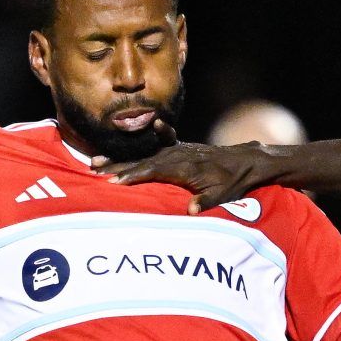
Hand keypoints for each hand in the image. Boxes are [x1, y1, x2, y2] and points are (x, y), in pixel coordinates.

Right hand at [98, 141, 275, 211]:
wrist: (247, 161)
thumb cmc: (235, 182)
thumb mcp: (223, 196)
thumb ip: (206, 202)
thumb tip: (190, 210)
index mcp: (184, 168)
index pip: (152, 171)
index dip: (132, 176)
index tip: (114, 181)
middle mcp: (178, 156)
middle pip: (141, 161)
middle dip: (116, 165)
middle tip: (93, 168)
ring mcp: (178, 151)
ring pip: (144, 154)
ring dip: (121, 158)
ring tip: (97, 160)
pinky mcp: (180, 149)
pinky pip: (158, 145)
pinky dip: (146, 140)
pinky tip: (141, 130)